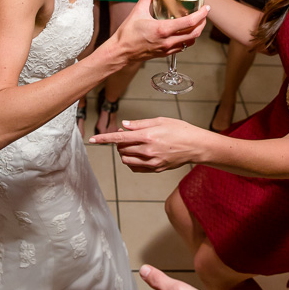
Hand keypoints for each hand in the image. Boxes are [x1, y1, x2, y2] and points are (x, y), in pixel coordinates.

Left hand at [90, 117, 207, 171]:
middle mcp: (147, 150)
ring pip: (126, 159)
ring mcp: (151, 162)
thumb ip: (140, 124)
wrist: (196, 146)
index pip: (119, 138)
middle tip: (127, 135)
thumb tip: (124, 126)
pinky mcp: (156, 169)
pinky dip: (131, 161)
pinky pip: (135, 168)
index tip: (92, 139)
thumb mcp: (160, 120)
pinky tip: (137, 154)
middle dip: (119, 142)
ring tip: (133, 144)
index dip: (104, 139)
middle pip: (121, 149)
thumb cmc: (180, 130)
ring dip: (124, 152)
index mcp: (147, 136)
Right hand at [110, 0, 208, 63]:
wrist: (121, 51)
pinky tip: (186, 32)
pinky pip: (182, 47)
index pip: (189, 22)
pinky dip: (188, 39)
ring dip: (197, 32)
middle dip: (203, 23)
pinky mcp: (165, 53)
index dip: (201, 15)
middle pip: (195, 33)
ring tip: (198, 22)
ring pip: (190, 42)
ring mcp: (167, 49)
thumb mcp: (137, 11)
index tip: (207, 8)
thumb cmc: (127, 33)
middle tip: (204, 13)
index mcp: (163, 29)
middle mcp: (168, 41)